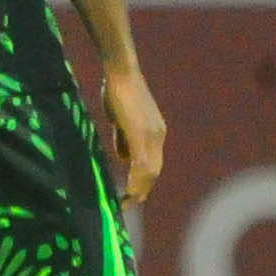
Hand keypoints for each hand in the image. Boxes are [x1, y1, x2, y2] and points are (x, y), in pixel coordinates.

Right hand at [99, 63, 167, 207]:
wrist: (121, 72)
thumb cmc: (117, 90)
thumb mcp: (121, 119)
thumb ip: (123, 138)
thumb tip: (123, 157)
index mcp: (155, 132)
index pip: (153, 162)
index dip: (143, 179)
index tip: (133, 193)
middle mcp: (158, 135)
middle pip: (154, 170)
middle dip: (143, 189)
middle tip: (130, 203)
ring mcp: (151, 135)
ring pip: (149, 170)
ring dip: (138, 188)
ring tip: (128, 201)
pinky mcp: (141, 133)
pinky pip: (140, 163)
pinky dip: (134, 179)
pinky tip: (127, 189)